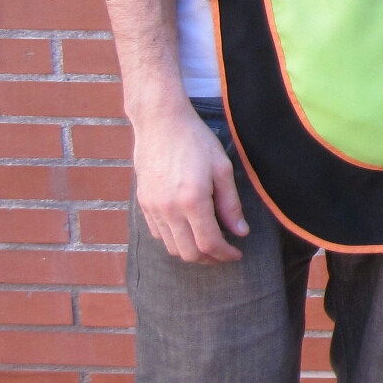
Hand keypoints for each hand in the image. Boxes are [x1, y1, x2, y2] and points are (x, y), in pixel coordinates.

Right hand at [132, 104, 248, 263]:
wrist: (160, 123)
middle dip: (209, 259)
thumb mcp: (222, 169)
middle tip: (225, 253)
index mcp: (192, 200)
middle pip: (187, 253)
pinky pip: (157, 234)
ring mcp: (152, 207)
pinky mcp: (142, 203)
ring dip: (191, 251)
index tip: (237, 254)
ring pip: (170, 247)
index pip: (208, 243)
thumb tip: (240, 232)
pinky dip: (174, 240)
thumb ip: (230, 204)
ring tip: (209, 243)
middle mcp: (168, 209)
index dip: (225, 254)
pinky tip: (188, 230)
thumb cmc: (196, 141)